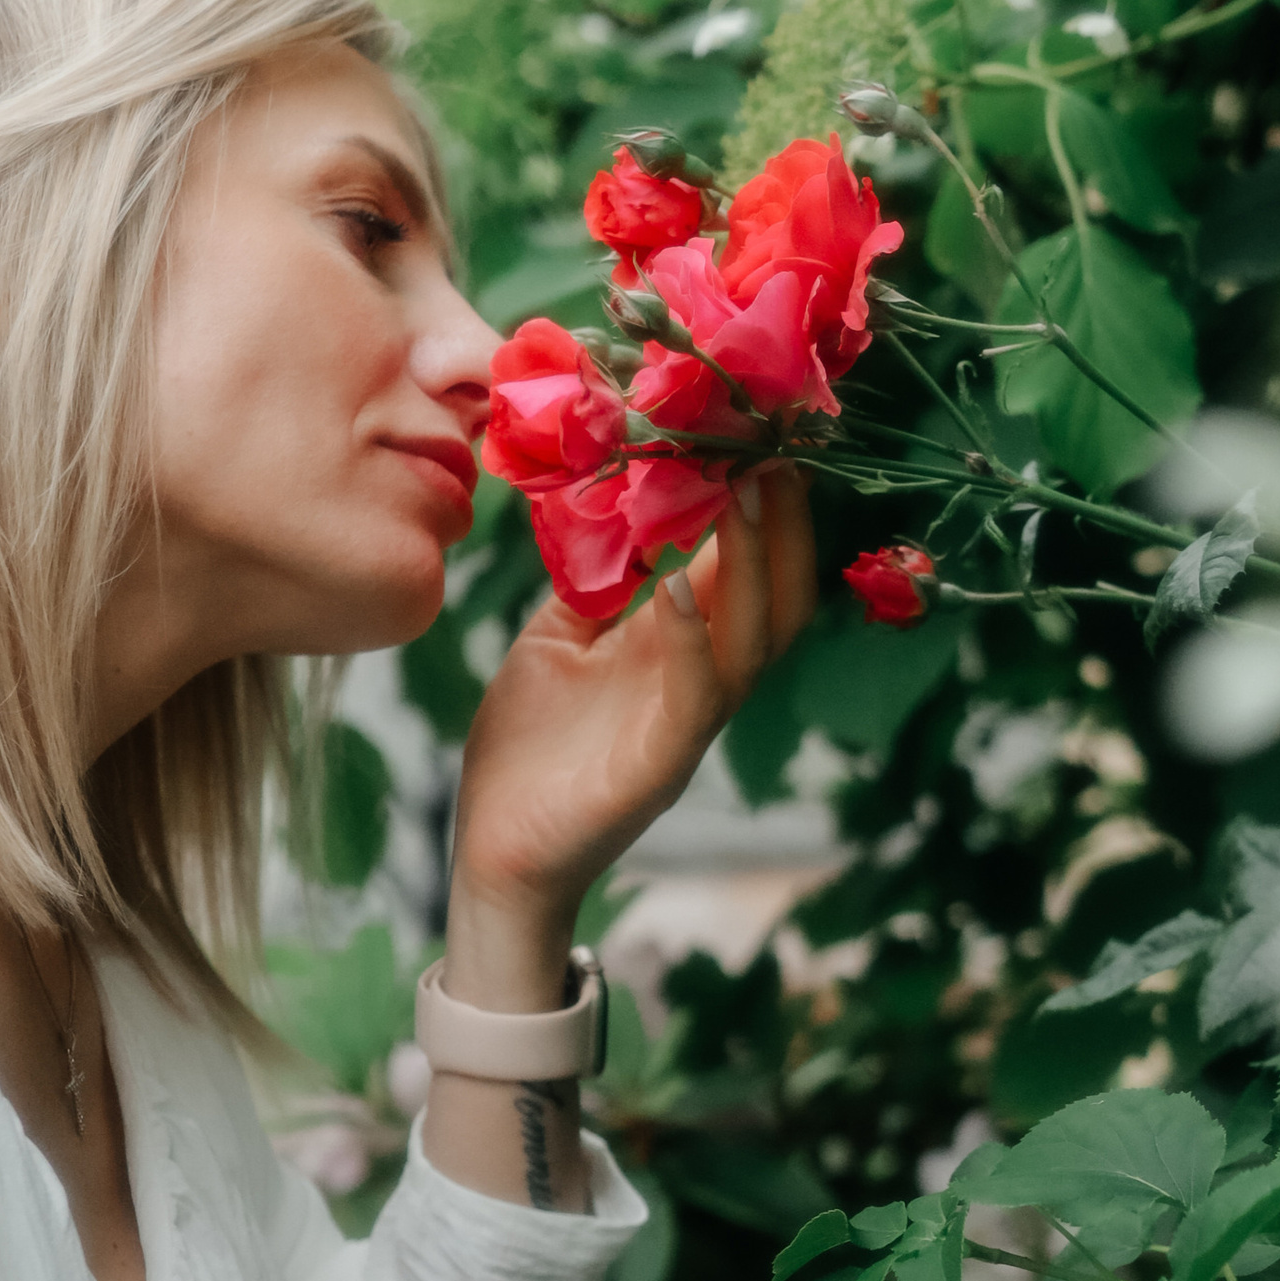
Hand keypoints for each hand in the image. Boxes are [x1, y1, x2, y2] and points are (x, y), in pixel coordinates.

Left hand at [444, 470, 816, 1002]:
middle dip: (783, 518)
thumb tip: (609, 499)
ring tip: (746, 487)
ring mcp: (688, 726)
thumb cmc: (529, 752)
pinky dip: (692, 639)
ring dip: (756, 560)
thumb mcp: (559, 641)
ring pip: (755, 638)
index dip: (760, 499)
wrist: (495, 855)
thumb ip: (597, 582)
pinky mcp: (660, 767)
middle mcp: (702, 683)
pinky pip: (696, 696)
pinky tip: (676, 587)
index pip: (744, 565)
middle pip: (778, 594)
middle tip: (775, 438)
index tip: (757, 425)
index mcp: (682, 650)